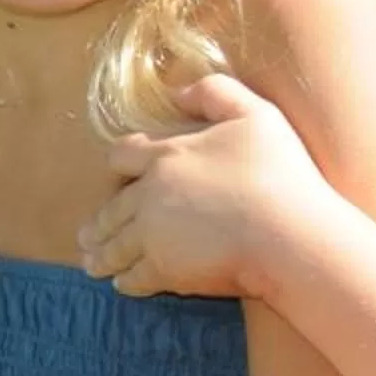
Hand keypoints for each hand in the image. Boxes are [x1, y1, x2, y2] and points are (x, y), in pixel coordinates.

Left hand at [78, 74, 327, 299]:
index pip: (124, 154)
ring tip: (92, 263)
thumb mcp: (256, 113)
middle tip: (88, 234)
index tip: (117, 172)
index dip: (119, 162)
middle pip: (111, 208)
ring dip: (101, 253)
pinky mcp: (163, 271)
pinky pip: (133, 276)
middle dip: (100, 221)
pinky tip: (124, 283)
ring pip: (114, 245)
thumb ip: (215, 92)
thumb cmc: (278, 173)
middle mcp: (149, 195)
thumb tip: (178, 93)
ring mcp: (152, 236)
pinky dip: (125, 280)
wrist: (288, 234)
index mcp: (167, 155)